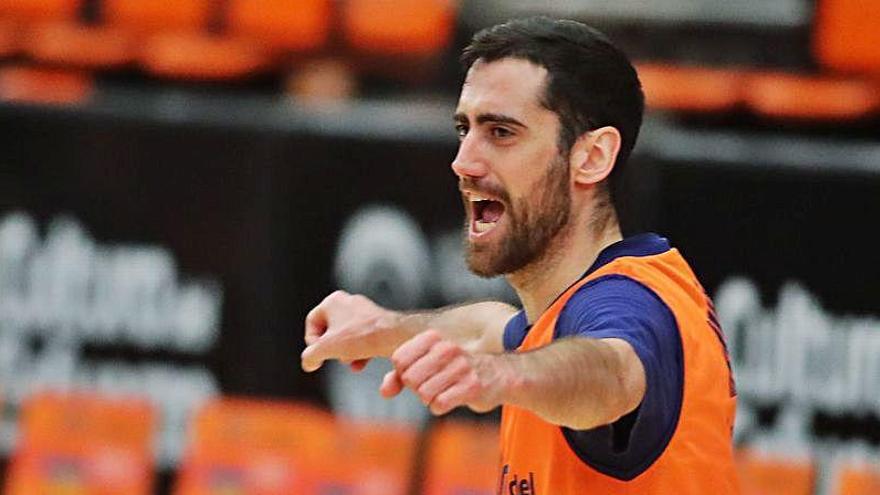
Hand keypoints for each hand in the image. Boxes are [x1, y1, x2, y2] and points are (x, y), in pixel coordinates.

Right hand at [301, 290, 405, 371]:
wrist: (395, 336)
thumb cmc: (363, 336)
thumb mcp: (326, 348)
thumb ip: (310, 356)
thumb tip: (308, 362)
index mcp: (333, 301)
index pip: (312, 322)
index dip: (312, 342)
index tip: (318, 355)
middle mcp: (349, 302)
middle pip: (330, 330)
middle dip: (332, 348)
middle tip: (336, 357)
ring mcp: (364, 313)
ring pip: (347, 337)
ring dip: (345, 353)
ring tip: (351, 362)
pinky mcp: (378, 324)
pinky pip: (362, 340)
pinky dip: (359, 353)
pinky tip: (361, 363)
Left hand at [380, 330, 509, 414]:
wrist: (497, 376)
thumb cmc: (453, 370)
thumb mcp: (426, 365)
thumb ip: (399, 376)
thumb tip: (384, 392)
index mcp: (434, 337)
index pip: (399, 359)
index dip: (402, 373)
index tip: (417, 374)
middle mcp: (448, 348)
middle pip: (409, 378)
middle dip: (416, 388)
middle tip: (431, 385)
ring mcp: (461, 366)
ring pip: (423, 393)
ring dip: (429, 398)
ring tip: (443, 390)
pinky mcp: (472, 386)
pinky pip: (439, 404)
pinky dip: (440, 407)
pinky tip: (450, 398)